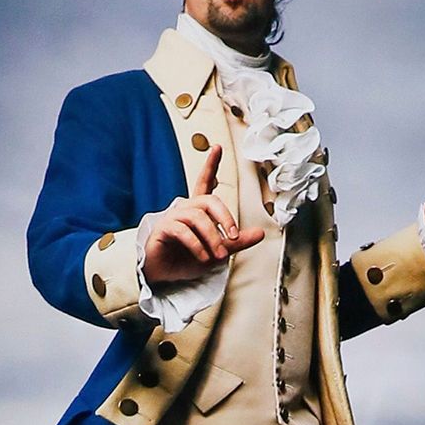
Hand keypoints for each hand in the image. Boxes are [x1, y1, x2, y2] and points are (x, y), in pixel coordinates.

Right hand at [139, 145, 266, 287]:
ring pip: (197, 217)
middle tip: (233, 236)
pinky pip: (183, 231)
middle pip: (208, 201)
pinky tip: (203, 257)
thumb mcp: (218, 251)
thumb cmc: (187, 260)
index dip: (211, 165)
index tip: (217, 147)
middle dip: (224, 217)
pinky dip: (197, 245)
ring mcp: (173, 218)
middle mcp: (185, 210)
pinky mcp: (163, 230)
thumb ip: (237, 242)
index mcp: (198, 211)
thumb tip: (261, 232)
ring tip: (218, 255)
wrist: (164, 276)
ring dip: (212, 237)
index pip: (204, 183)